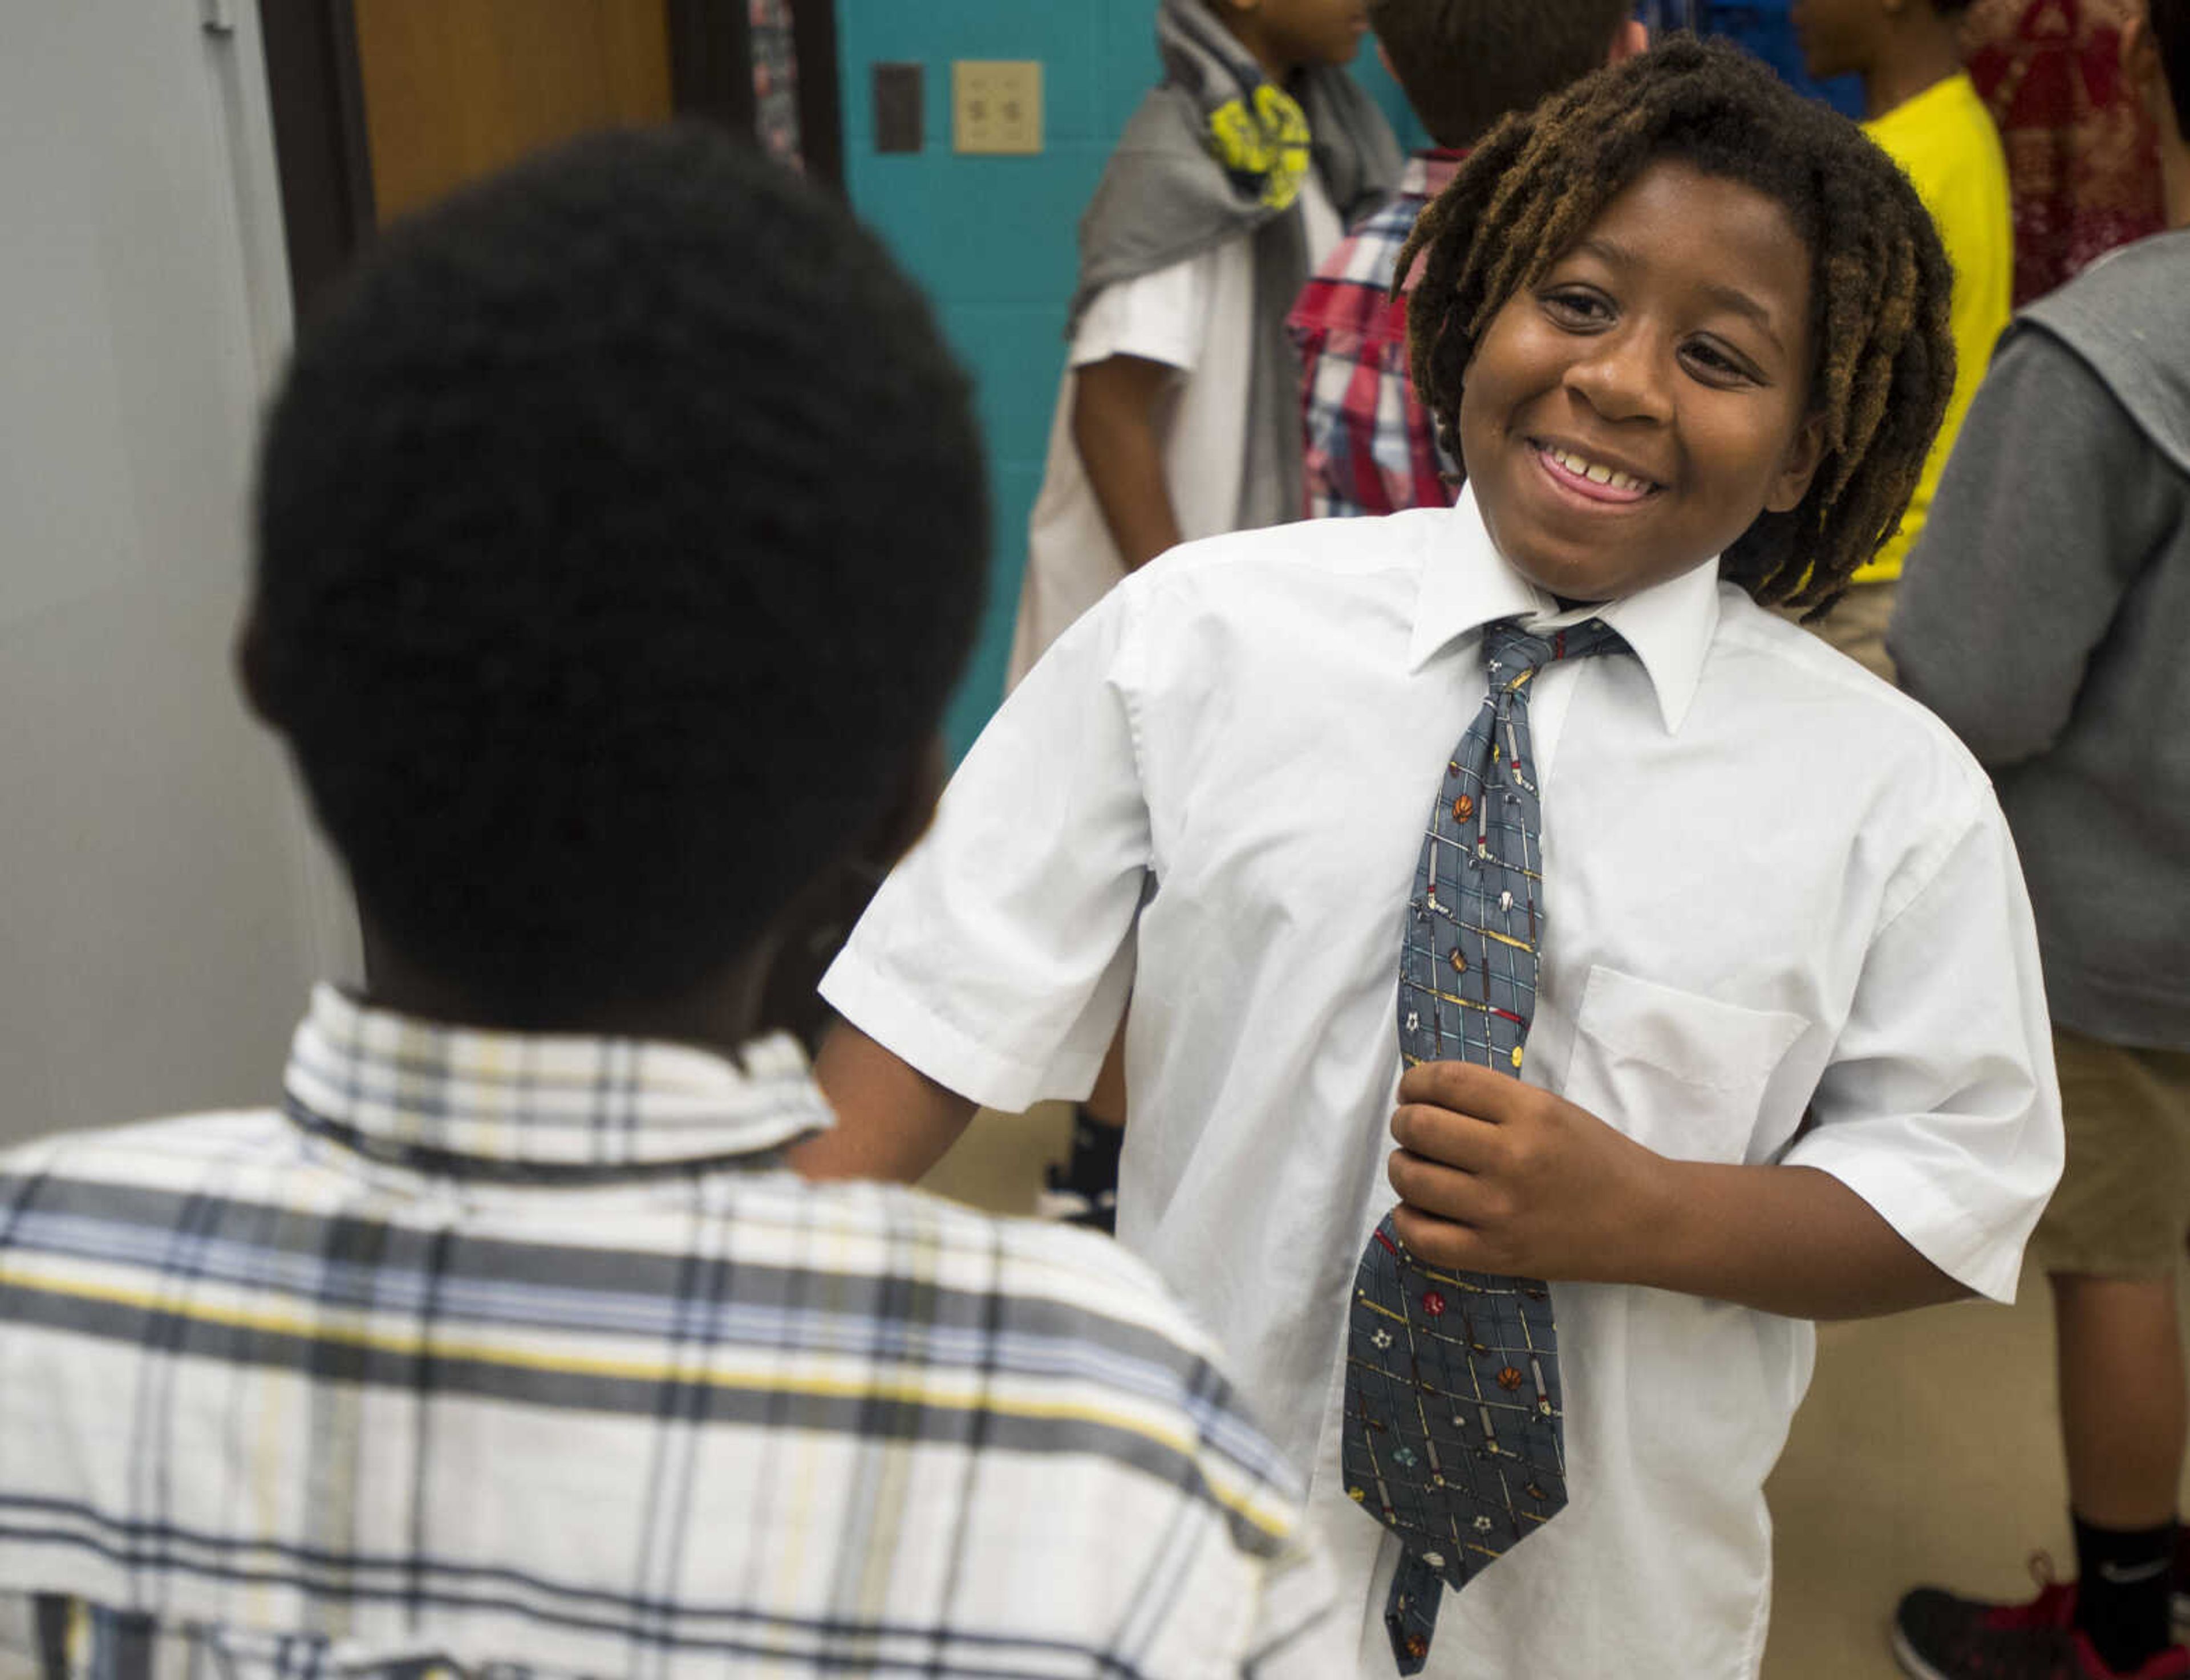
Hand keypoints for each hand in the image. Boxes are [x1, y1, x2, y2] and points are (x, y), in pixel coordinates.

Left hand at [1386, 1061, 1670, 1283]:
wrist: (1645, 1222)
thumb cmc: (1597, 1158)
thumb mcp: (1552, 1109)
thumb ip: (1493, 1100)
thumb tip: (1424, 1096)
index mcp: (1531, 1112)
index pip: (1448, 1082)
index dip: (1417, 1082)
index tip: (1413, 1090)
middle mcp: (1512, 1158)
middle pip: (1421, 1127)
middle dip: (1404, 1120)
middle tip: (1412, 1126)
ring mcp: (1501, 1211)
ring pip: (1412, 1178)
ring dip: (1402, 1165)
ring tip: (1414, 1164)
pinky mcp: (1496, 1255)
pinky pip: (1422, 1237)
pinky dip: (1406, 1218)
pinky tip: (1416, 1206)